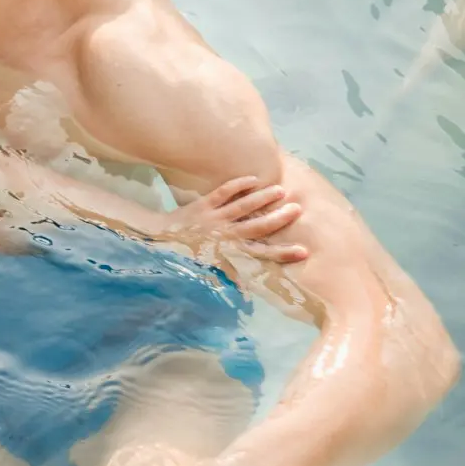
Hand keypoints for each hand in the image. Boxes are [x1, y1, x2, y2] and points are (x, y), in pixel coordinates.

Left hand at [160, 175, 307, 264]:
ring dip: (262, 198)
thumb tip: (248, 287)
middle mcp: (224, 234)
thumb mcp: (210, 267)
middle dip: (278, 218)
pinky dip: (238, 185)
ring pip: (242, 206)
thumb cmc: (189, 254)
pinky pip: (222, 192)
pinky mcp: (203, 204)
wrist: (160, 238)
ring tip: (281, 190)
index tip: (304, 251)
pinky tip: (253, 178)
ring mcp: (214, 217)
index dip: (282, 253)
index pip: (261, 253)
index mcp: (229, 251)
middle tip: (297, 209)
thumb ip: (230, 272)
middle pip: (256, 226)